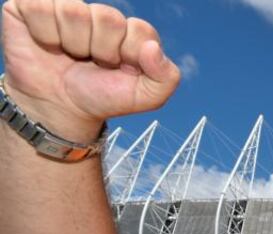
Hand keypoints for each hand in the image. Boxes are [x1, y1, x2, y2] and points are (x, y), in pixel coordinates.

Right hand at [1, 0, 179, 139]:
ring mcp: (66, 8)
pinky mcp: (31, 8)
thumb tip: (152, 47)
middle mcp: (100, 15)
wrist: (59, 109)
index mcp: (130, 31)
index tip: (117, 69)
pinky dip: (44, 33)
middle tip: (91, 63)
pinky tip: (47, 45)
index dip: (128, 54)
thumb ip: (166, 77)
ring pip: (73, 11)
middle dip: (100, 49)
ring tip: (70, 55)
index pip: (139, 29)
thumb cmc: (101, 98)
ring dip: (72, 43)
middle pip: (107, 17)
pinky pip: (39, 6)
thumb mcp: (146, 97)